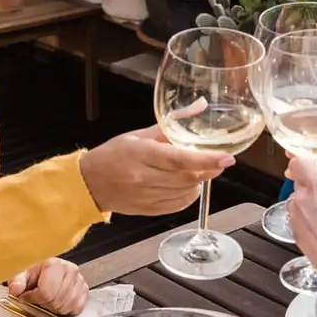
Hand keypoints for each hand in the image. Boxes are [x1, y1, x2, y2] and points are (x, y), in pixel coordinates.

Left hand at [8, 258, 87, 315]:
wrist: (45, 268)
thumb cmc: (33, 271)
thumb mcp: (20, 273)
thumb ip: (17, 281)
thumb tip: (15, 290)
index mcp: (54, 264)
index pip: (46, 293)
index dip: (33, 299)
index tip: (27, 296)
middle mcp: (71, 270)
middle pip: (57, 301)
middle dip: (44, 304)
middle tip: (38, 298)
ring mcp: (80, 280)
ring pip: (67, 306)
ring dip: (55, 307)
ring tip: (48, 299)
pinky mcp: (85, 289)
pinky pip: (77, 308)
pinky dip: (67, 309)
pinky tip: (59, 301)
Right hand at [79, 125, 234, 215]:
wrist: (89, 184)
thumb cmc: (114, 155)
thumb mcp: (139, 134)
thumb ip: (171, 123)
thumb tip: (200, 106)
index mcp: (142, 154)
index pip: (179, 159)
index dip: (205, 160)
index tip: (227, 158)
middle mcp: (144, 178)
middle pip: (187, 178)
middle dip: (208, 169)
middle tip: (218, 161)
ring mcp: (146, 196)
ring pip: (186, 192)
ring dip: (199, 181)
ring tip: (199, 170)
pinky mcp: (149, 210)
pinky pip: (178, 205)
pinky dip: (189, 195)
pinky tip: (187, 185)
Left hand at [285, 151, 316, 284]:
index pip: (299, 160)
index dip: (311, 160)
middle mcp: (301, 198)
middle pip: (300, 179)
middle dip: (314, 180)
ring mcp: (295, 216)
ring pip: (298, 197)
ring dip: (310, 198)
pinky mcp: (295, 232)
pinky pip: (298, 214)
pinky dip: (308, 214)